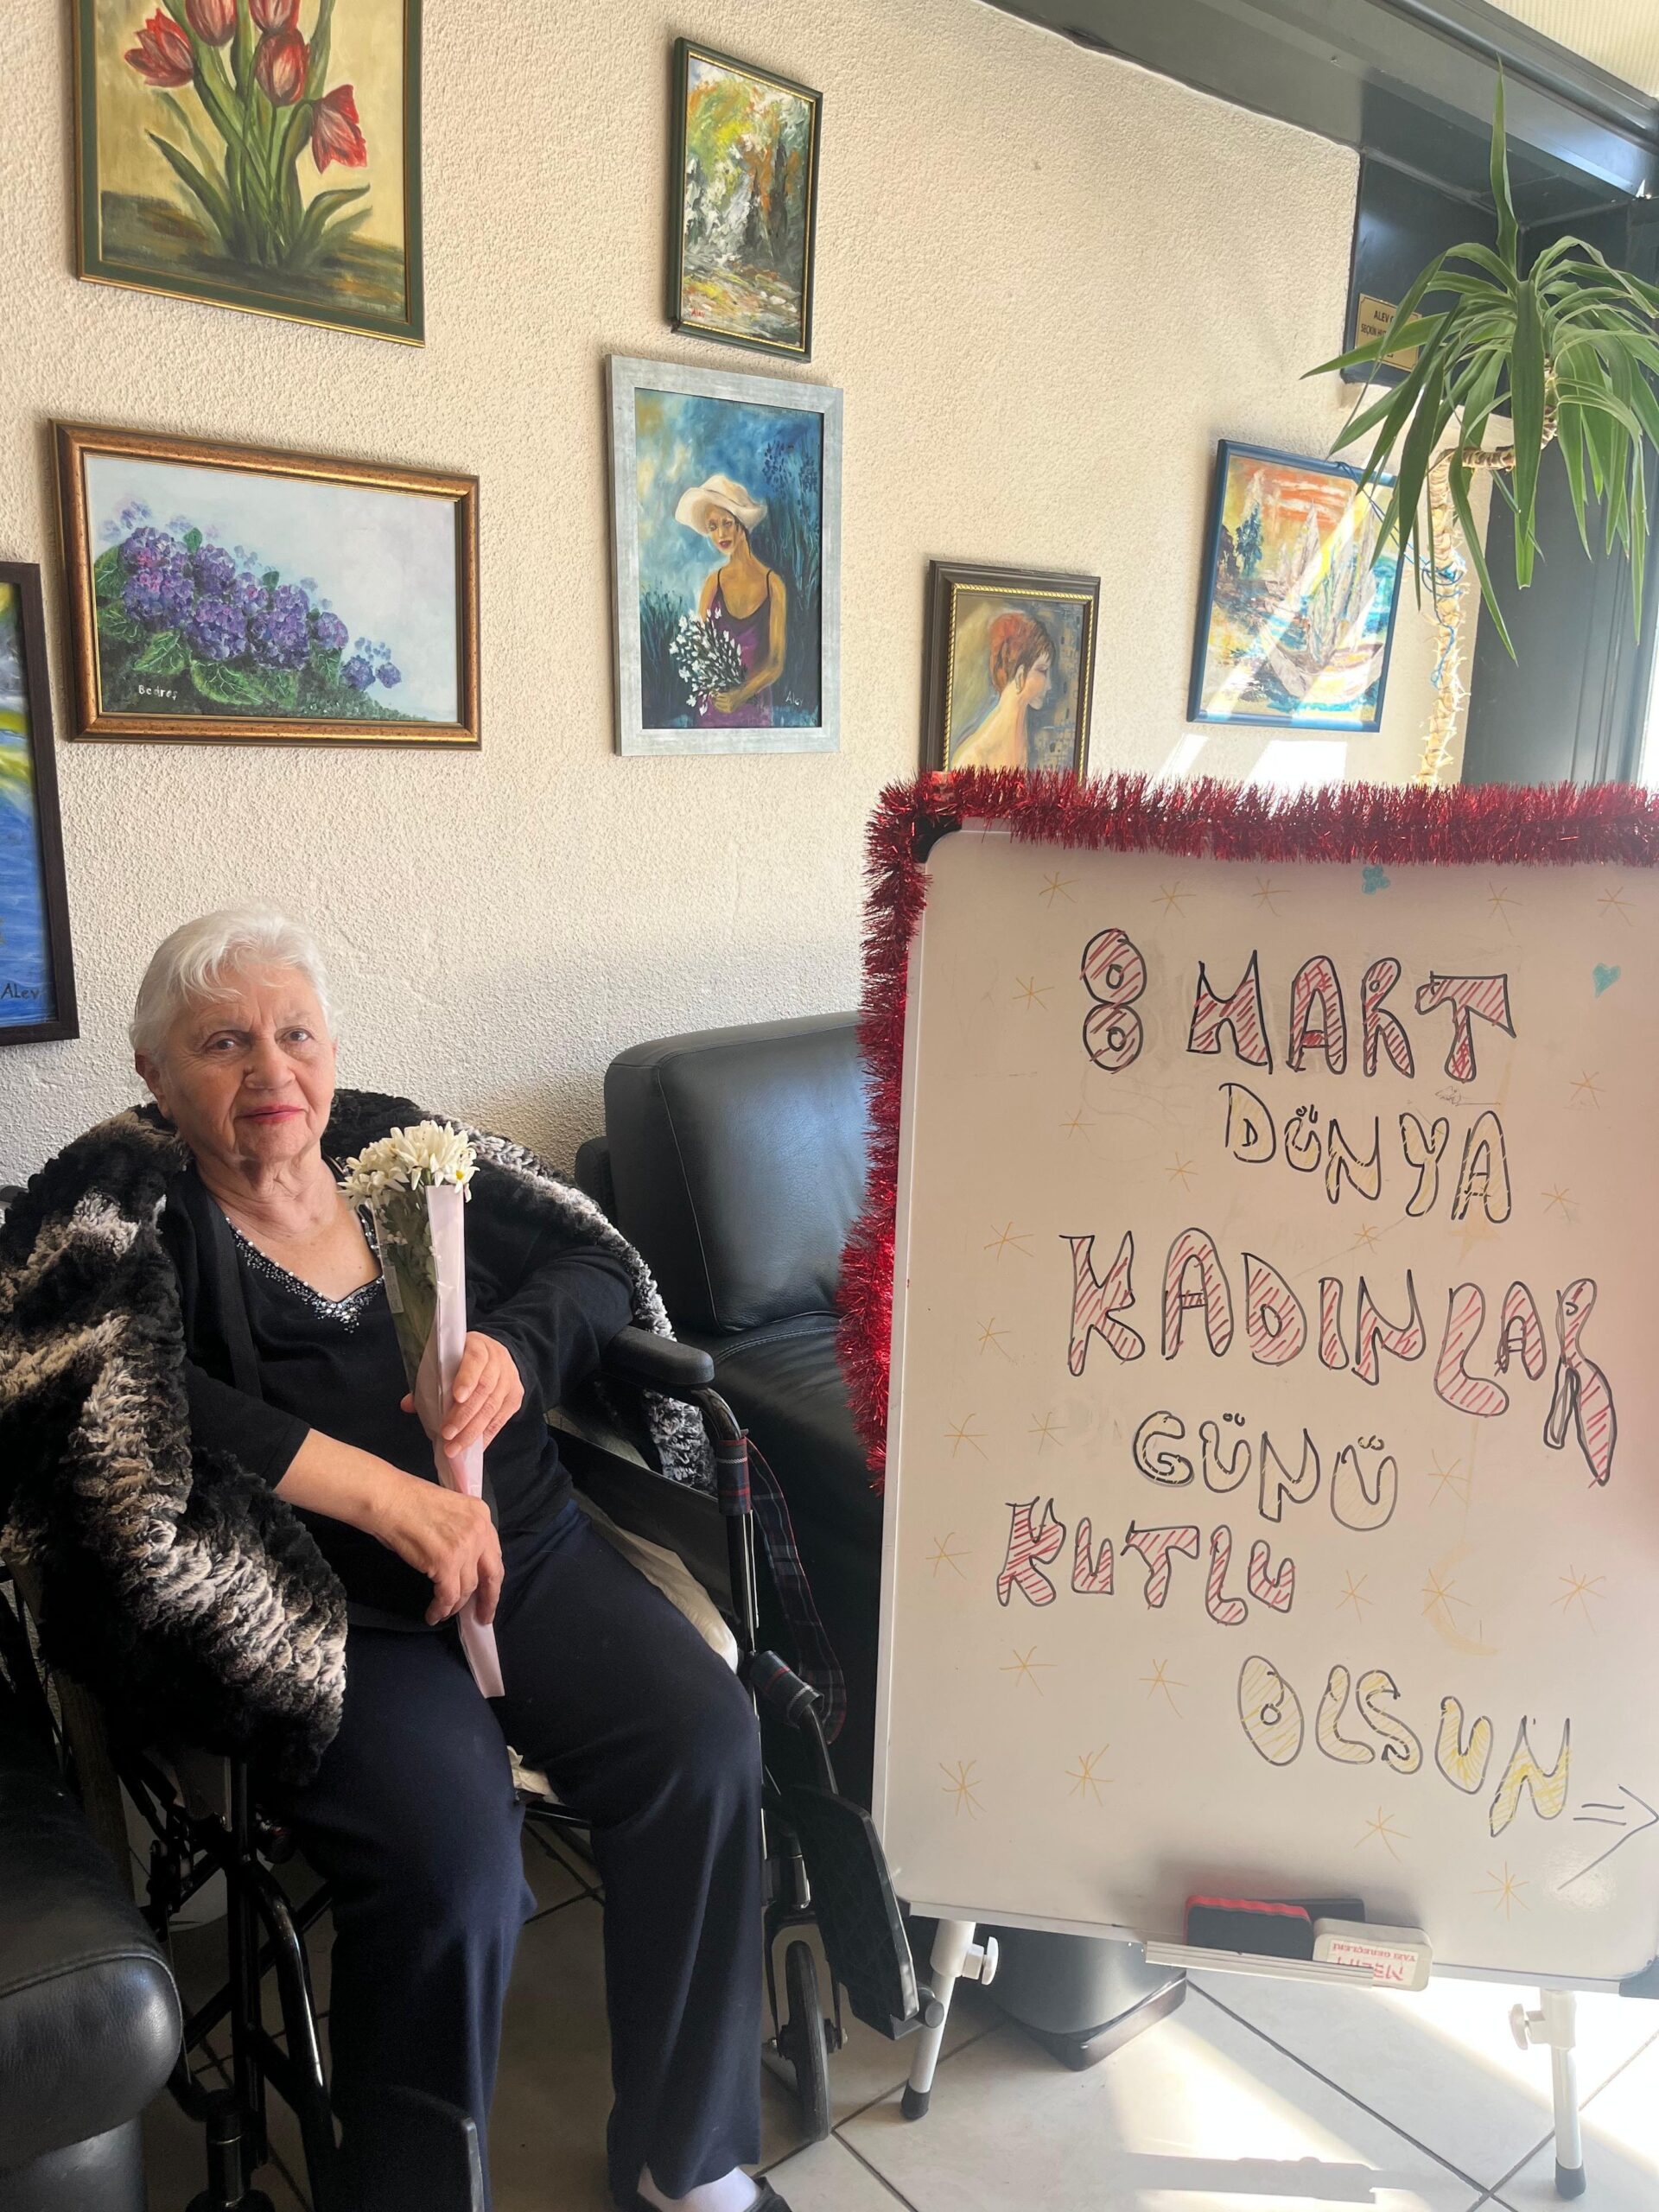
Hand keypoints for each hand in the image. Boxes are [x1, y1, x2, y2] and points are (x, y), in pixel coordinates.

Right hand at [370, 1469, 504, 1626]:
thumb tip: (462, 1564)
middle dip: (488, 1599)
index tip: (489, 1592)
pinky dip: (441, 1609)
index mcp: (481, 1514)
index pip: (493, 1553)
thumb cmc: (408, 1501)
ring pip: (467, 1588)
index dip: (492, 1577)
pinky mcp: (446, 1563)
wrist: (388, 1498)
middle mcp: (479, 1530)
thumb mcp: (449, 1511)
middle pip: (492, 1574)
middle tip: (483, 1617)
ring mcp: (465, 1547)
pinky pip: (448, 1596)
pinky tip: (433, 1615)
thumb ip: (462, 1532)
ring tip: (444, 1613)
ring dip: (455, 1605)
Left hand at [400, 1330, 524, 1456]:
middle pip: (484, 1389)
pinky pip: (501, 1419)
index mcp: (478, 1346)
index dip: (467, 1379)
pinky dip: (486, 1435)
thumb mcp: (446, 1361)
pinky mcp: (515, 1397)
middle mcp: (498, 1361)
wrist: (495, 1356)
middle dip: (464, 1415)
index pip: (475, 1360)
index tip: (456, 1398)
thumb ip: (427, 1381)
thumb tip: (407, 1405)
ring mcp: (510, 1380)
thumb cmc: (462, 1361)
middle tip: (447, 1436)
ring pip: (493, 1407)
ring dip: (472, 1431)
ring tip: (455, 1448)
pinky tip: (472, 1448)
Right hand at [712, 688, 742, 713]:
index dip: (715, 706)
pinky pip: (721, 695)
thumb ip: (725, 706)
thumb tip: (716, 704)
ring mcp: (728, 701)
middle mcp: (729, 706)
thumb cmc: (738, 700)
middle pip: (718, 704)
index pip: (719, 709)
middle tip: (712, 698)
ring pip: (719, 699)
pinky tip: (718, 693)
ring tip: (714, 695)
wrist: (743, 694)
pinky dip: (719, 694)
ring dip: (716, 697)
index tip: (713, 703)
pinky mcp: (728, 696)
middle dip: (714, 701)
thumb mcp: (733, 705)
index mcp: (729, 710)